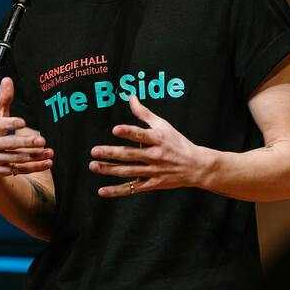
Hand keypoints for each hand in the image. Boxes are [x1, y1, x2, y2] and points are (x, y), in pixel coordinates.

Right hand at [0, 78, 53, 183]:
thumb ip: (3, 100)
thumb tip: (8, 79)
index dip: (8, 123)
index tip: (23, 122)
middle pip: (6, 144)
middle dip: (25, 142)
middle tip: (42, 140)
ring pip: (14, 159)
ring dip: (33, 156)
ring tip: (49, 151)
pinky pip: (18, 170)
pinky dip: (34, 167)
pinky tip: (47, 162)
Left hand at [89, 95, 214, 197]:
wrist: (196, 166)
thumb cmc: (177, 143)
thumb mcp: (163, 125)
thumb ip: (144, 113)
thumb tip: (131, 98)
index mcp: (157, 139)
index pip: (141, 135)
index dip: (128, 132)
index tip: (115, 130)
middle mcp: (154, 156)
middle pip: (130, 155)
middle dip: (110, 153)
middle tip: (94, 151)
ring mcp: (153, 171)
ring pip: (127, 171)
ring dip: (109, 169)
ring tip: (93, 166)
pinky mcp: (152, 184)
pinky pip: (132, 189)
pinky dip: (117, 191)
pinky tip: (102, 191)